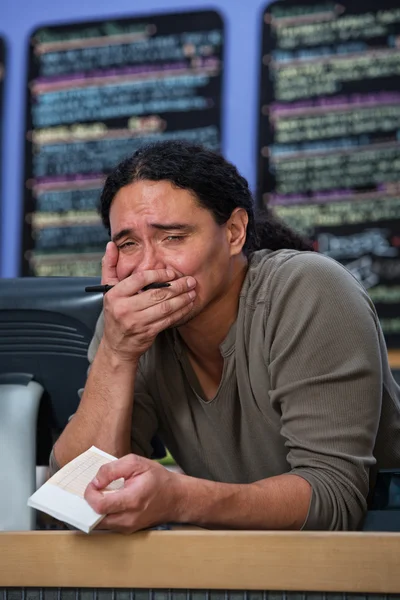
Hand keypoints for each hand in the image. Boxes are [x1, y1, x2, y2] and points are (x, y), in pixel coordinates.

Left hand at [84, 454, 182, 532]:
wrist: (176, 498)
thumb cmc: (158, 479)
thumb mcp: (137, 463)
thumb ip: (113, 469)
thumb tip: (96, 481)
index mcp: (132, 500)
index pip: (100, 505)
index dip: (90, 494)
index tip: (94, 484)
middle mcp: (129, 518)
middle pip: (96, 518)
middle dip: (91, 503)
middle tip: (97, 489)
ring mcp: (128, 527)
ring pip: (100, 523)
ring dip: (97, 509)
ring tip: (104, 494)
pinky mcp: (128, 530)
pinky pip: (108, 524)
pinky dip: (105, 514)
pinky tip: (111, 501)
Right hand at [100, 242, 196, 360]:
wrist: (117, 345)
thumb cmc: (115, 313)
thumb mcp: (108, 289)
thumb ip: (109, 266)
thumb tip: (111, 245)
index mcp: (114, 295)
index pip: (139, 279)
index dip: (158, 274)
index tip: (171, 272)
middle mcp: (124, 308)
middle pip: (156, 293)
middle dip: (177, 286)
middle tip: (190, 280)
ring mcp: (136, 322)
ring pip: (165, 307)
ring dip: (182, 299)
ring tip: (192, 291)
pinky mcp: (147, 332)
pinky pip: (168, 319)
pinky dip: (181, 312)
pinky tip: (188, 305)